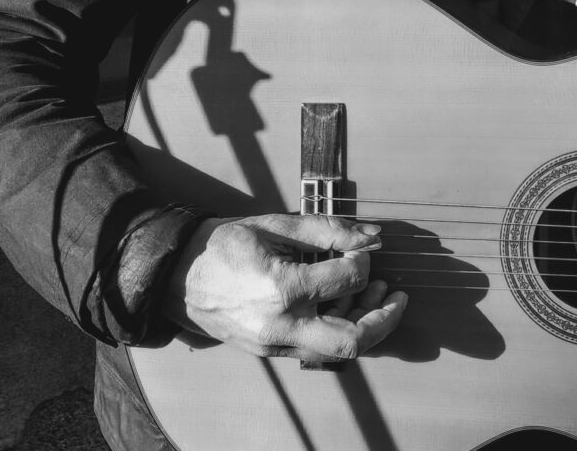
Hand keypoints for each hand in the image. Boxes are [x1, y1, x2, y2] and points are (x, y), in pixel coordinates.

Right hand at [165, 214, 407, 362]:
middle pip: (353, 340)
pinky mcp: (271, 351)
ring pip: (338, 350)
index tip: (361, 248)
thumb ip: (328, 230)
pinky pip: (317, 347)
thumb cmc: (225, 244)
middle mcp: (280, 325)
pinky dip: (339, 327)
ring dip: (365, 323)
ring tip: (378, 293)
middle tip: (399, 295)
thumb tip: (373, 237)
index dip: (364, 260)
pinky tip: (346, 302)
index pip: (349, 278)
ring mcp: (275, 344)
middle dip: (385, 319)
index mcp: (282, 289)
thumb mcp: (276, 225)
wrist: (177, 277)